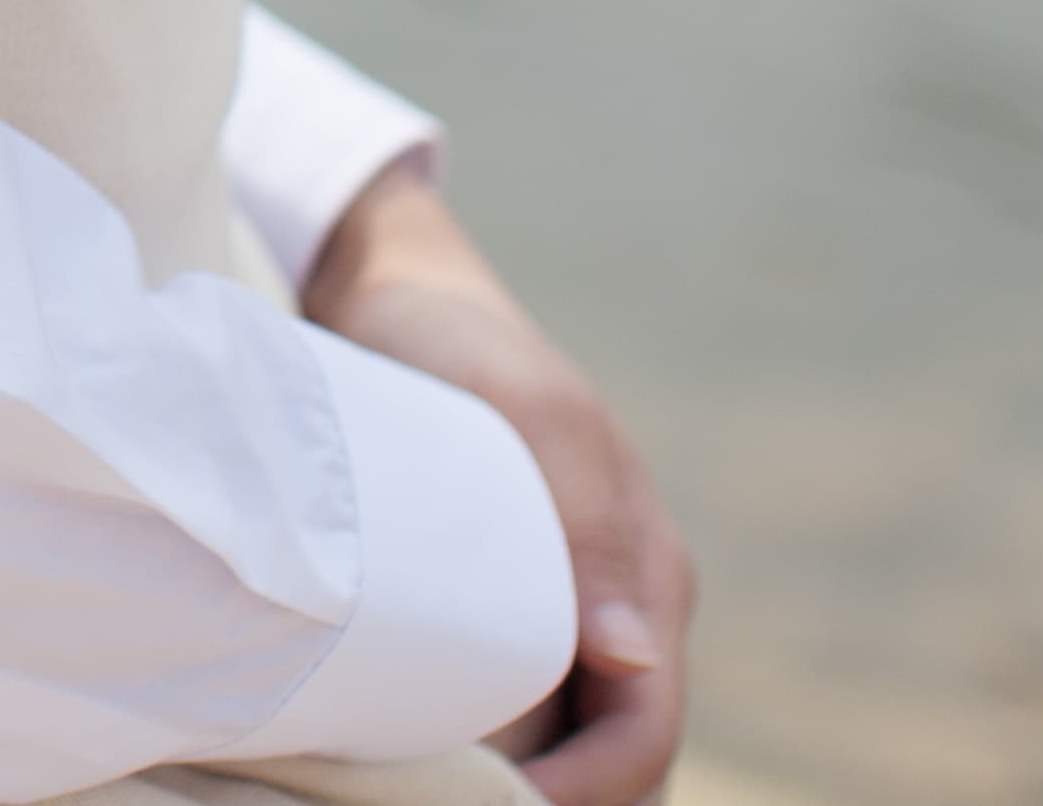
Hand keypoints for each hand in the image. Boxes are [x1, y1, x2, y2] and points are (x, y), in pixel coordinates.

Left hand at [302, 168, 691, 805]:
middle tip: (423, 796)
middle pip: (606, 753)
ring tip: (402, 777)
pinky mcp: (501, 596)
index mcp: (647, 574)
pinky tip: (397, 739)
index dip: (581, 791)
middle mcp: (618, 605)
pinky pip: (507, 694)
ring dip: (500, 771)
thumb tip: (631, 658)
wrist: (396, 288)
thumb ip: (585, 520)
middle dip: (539, 796)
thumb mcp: (523, 409)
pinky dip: (469, 730)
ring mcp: (564, 604)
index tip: (490, 803)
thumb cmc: (456, 338)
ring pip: (556, 734)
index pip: (641, 734)